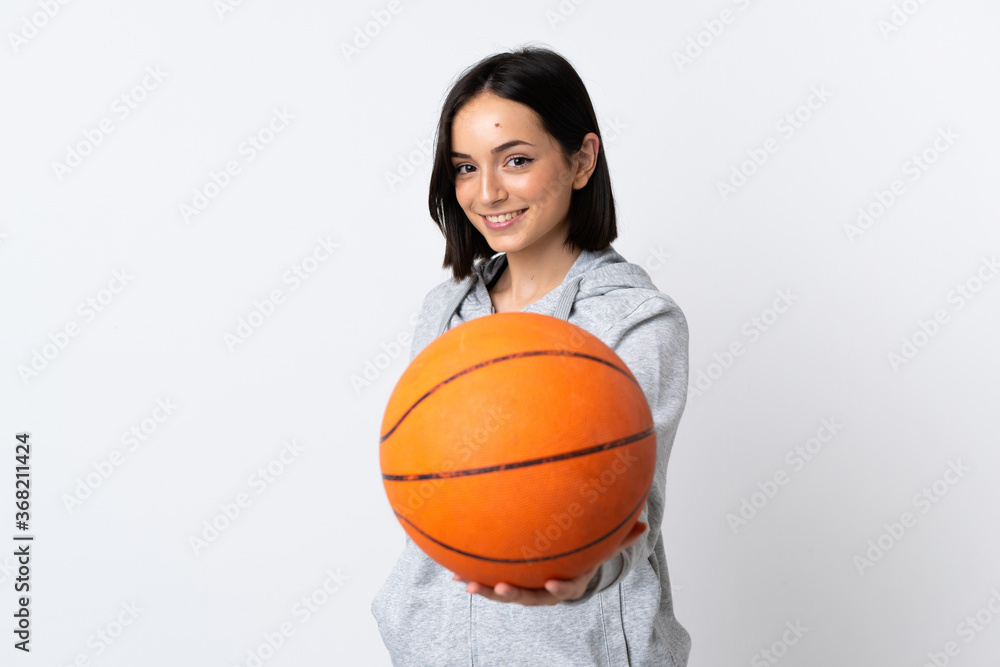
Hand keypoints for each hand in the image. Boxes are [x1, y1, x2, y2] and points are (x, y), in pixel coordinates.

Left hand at [452, 521, 646, 606]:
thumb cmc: (585, 556)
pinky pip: (489, 580)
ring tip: (466, 584)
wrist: (566, 571)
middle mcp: (543, 591)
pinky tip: (452, 573)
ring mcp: (524, 588)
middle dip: (513, 594)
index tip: (553, 583)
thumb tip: (646, 524)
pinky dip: (471, 576)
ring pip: (504, 593)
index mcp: (567, 583)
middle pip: (527, 597)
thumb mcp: (605, 548)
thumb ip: (621, 539)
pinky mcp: (507, 582)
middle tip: (500, 588)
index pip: (564, 589)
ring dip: (486, 590)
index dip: (558, 588)